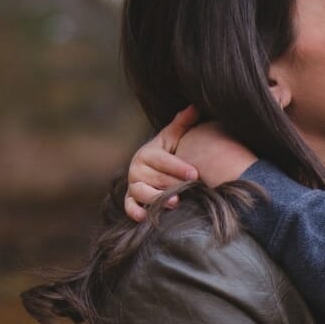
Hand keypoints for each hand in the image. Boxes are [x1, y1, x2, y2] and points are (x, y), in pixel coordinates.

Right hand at [124, 117, 259, 223]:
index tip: (195, 174)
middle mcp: (137, 168)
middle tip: (192, 190)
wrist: (150, 168)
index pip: (164, 161)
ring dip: (157, 198)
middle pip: (156, 178)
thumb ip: (182, 123)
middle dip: (174, 184)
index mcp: (148, 153)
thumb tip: (195, 106)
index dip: (179, 167)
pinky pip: (129, 207)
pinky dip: (135, 212)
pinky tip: (145, 217)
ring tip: (175, 202)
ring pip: (142, 192)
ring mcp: (133, 185)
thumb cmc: (166, 153)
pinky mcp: (130, 199)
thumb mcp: (173, 137)